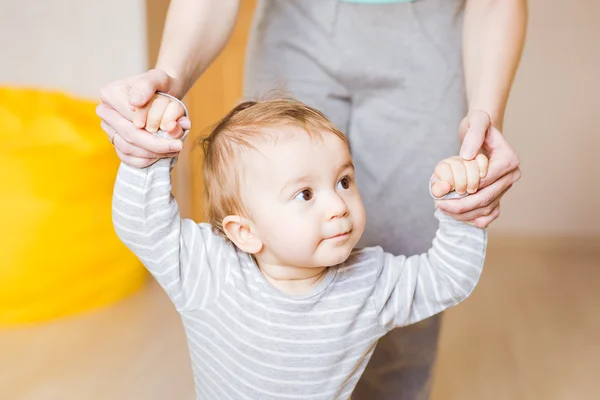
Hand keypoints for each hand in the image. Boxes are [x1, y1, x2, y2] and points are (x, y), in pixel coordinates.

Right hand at [96, 69, 190, 167]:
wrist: (162, 94)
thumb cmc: (160, 85)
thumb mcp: (158, 78)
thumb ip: (148, 85)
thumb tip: (135, 102)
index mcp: (110, 93)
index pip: (130, 117)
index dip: (150, 125)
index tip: (171, 128)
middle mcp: (105, 112)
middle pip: (129, 135)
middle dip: (156, 144)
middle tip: (178, 146)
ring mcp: (109, 129)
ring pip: (128, 149)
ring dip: (153, 153)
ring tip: (174, 149)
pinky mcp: (116, 142)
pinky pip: (128, 159)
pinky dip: (147, 160)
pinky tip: (163, 155)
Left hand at [435, 110, 520, 227]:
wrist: (483, 132)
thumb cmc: (479, 125)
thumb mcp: (476, 121)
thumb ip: (473, 135)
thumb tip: (467, 157)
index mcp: (508, 160)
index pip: (484, 182)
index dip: (463, 190)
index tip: (443, 194)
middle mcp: (511, 176)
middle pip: (485, 199)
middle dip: (461, 206)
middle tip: (439, 206)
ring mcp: (506, 188)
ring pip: (486, 209)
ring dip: (464, 214)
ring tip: (444, 209)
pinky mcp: (500, 195)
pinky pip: (490, 214)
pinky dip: (474, 219)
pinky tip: (457, 216)